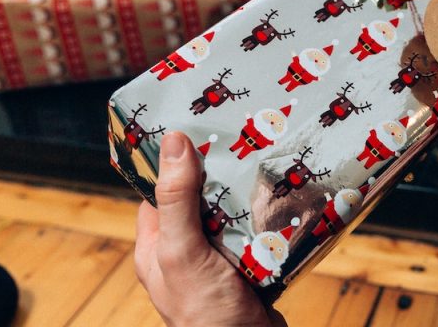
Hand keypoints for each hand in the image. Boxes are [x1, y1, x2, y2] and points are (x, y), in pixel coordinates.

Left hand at [135, 131, 285, 326]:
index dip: (172, 161)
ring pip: (231, 213)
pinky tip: (281, 198)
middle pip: (199, 198)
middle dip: (217, 173)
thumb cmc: (206, 312)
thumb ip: (176, 200)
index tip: (193, 129)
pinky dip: (268, 216)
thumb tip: (173, 143)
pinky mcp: (249, 267)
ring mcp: (217, 260)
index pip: (158, 191)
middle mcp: (185, 251)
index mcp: (156, 247)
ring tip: (263, 160)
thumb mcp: (183, 250)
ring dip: (247, 193)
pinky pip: (257, 231)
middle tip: (238, 139)